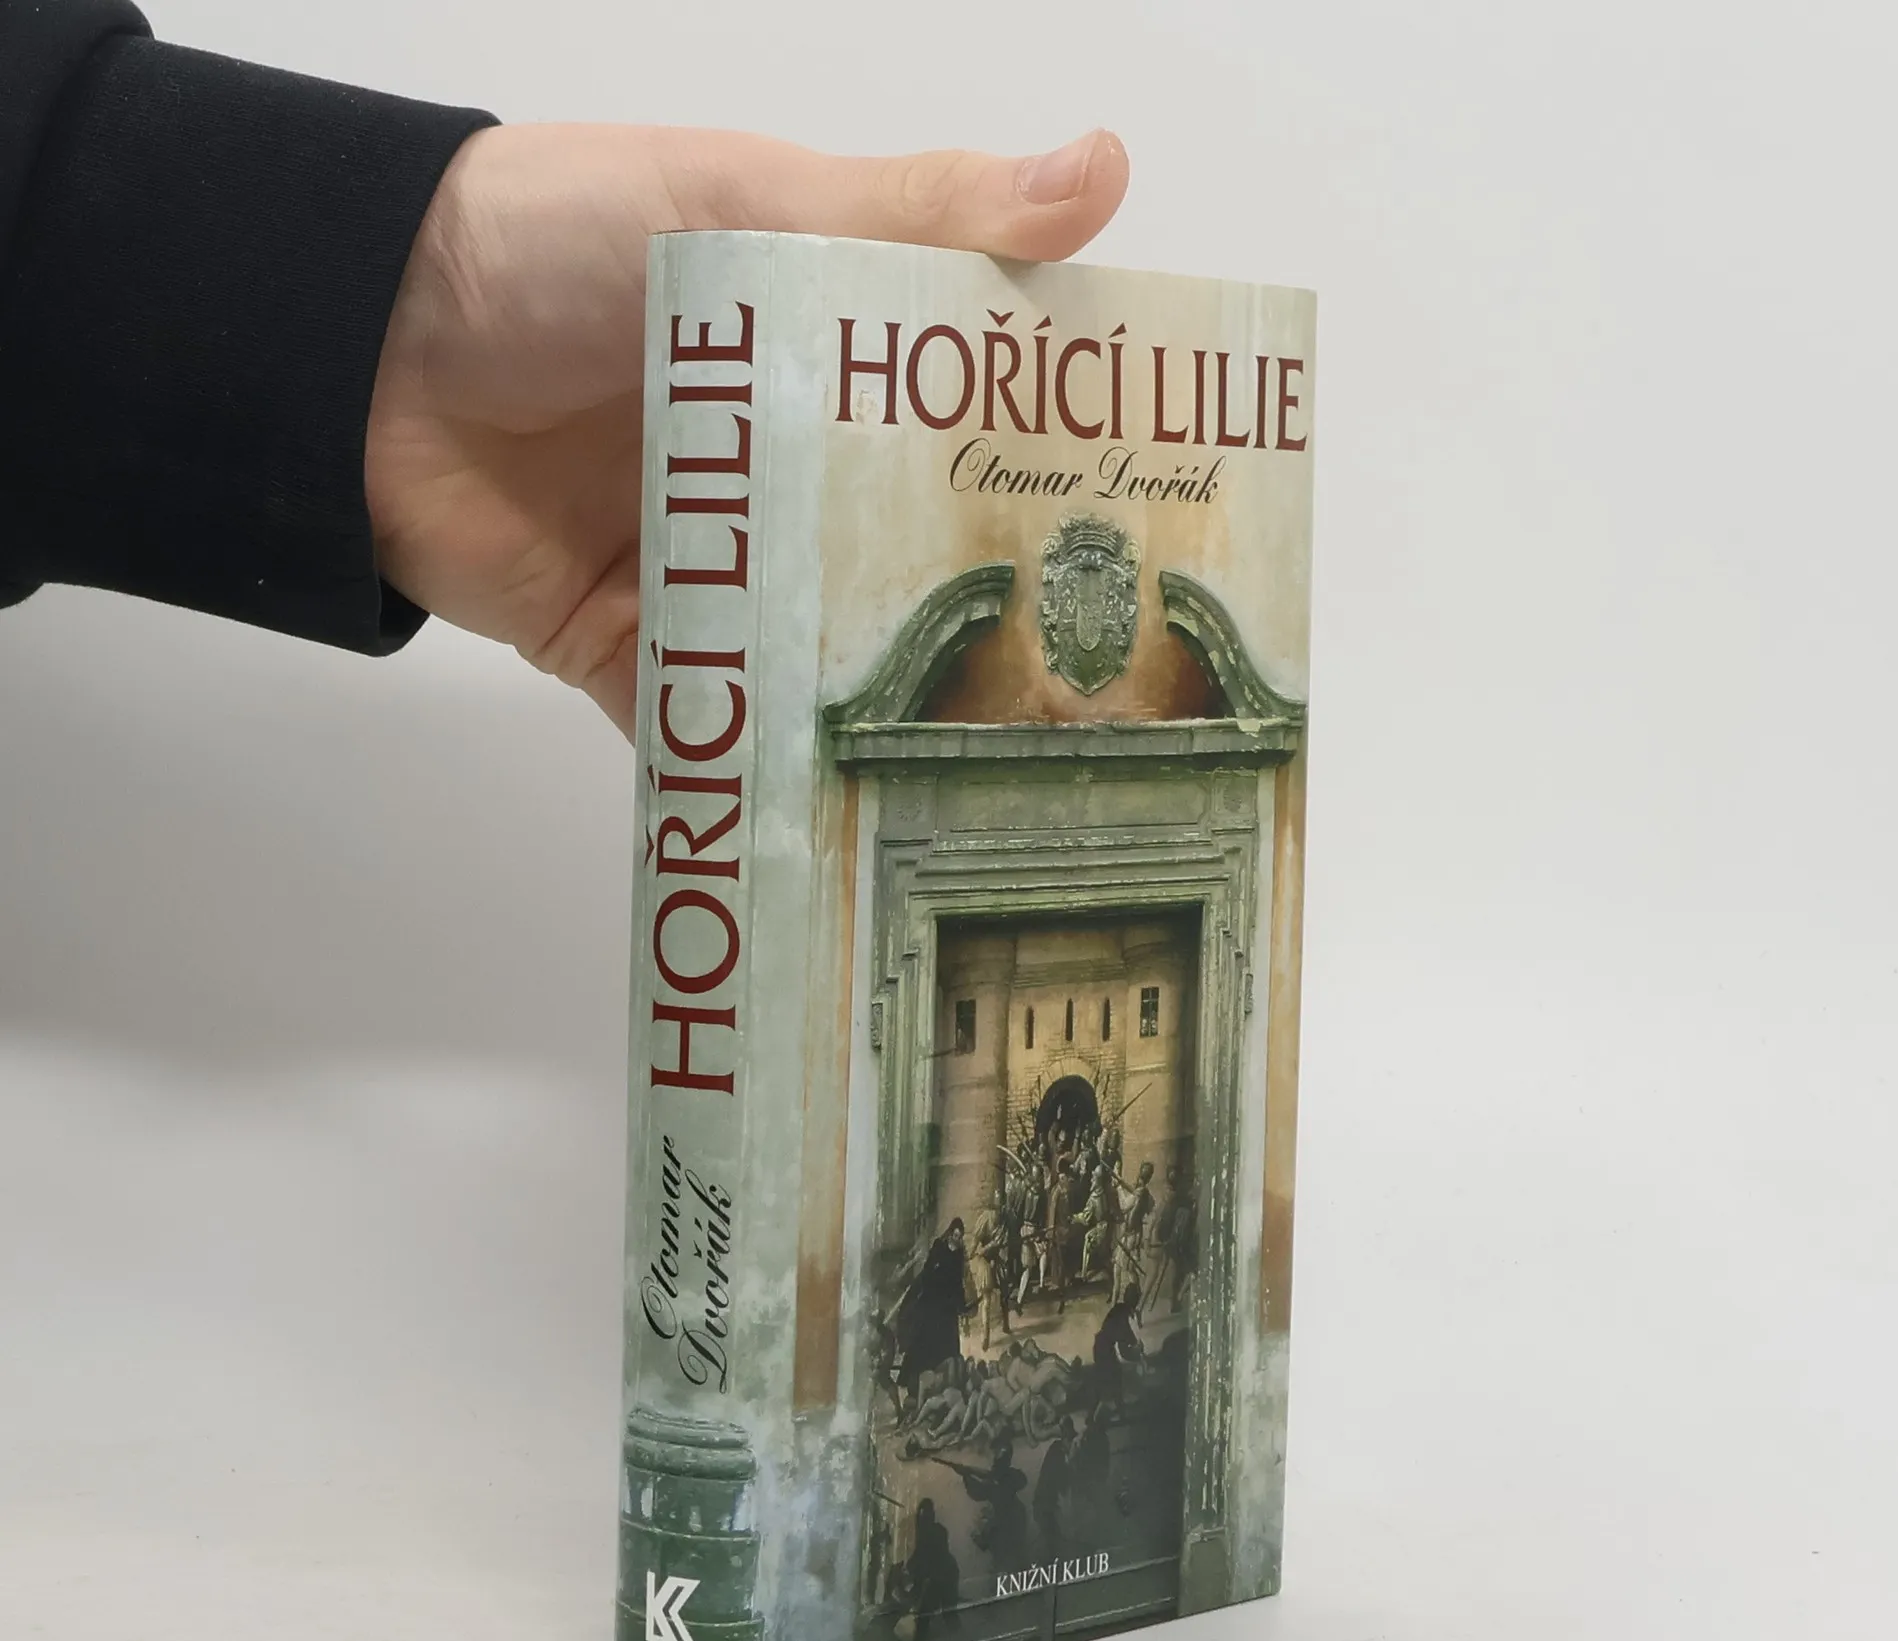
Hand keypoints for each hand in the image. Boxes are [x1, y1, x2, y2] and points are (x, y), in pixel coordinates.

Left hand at [365, 124, 1130, 736]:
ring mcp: (721, 574)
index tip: (1164, 535)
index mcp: (831, 361)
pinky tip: (852, 832)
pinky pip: (719, 731)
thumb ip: (912, 209)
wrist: (351, 355)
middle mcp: (792, 475)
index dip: (1060, 473)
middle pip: (910, 565)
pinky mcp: (645, 654)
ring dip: (898, 722)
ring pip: (828, 665)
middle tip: (1120, 698)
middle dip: (1000, 628)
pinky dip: (766, 782)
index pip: (973, 422)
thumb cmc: (548, 247)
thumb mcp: (741, 201)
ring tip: (1012, 790)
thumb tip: (1102, 169)